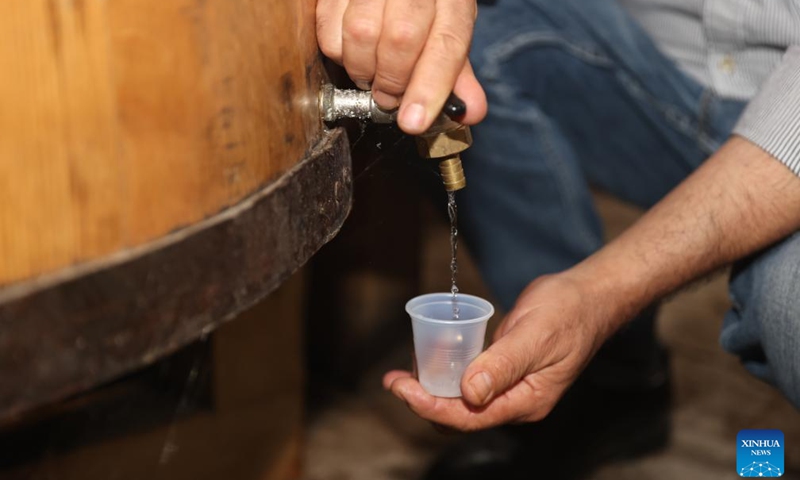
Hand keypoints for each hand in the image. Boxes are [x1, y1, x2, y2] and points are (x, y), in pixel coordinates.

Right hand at [316, 0, 487, 133]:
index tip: (413, 122)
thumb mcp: (447, 33)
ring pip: (362, 33)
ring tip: (370, 73)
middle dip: (391, 82)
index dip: (430, 88)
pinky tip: (351, 50)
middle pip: (402, 38)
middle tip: (387, 98)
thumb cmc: (423, 9)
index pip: (447, 44)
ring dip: (362, 70)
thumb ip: (456, 75)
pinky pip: (329, 28)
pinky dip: (338, 52)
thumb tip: (470, 112)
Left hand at [383, 273, 619, 430]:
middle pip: (460, 415)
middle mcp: (514, 401)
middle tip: (392, 380)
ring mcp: (508, 387)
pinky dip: (445, 374)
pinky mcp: (502, 369)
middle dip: (423, 401)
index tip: (401, 388)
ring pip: (460, 400)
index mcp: (525, 402)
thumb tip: (468, 393)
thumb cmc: (568, 313)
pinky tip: (427, 358)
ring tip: (402, 372)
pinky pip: (468, 380)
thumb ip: (502, 365)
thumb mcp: (533, 337)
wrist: (588, 296)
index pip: (468, 418)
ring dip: (430, 389)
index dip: (430, 406)